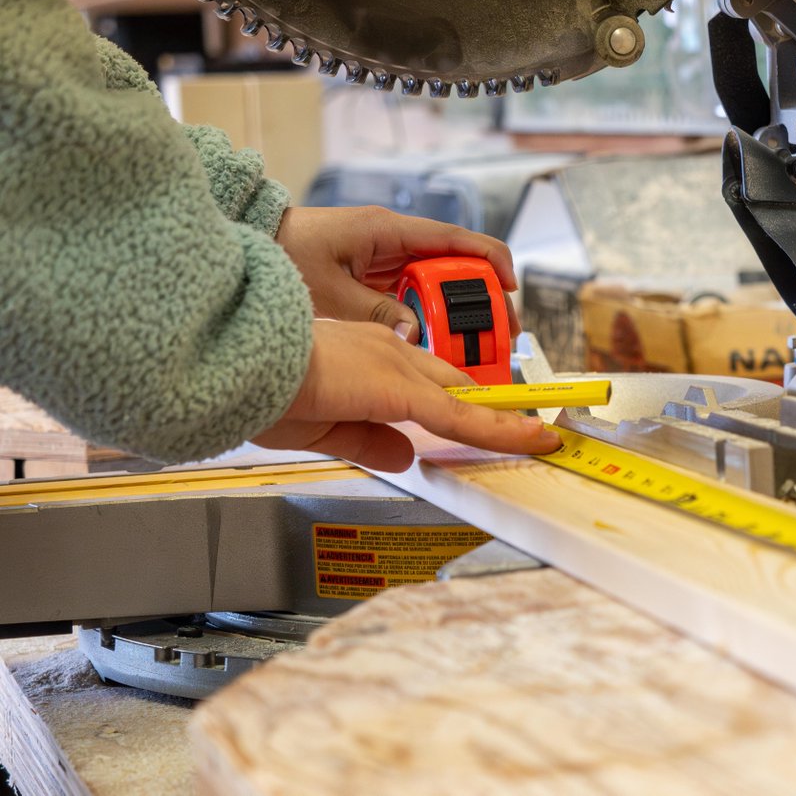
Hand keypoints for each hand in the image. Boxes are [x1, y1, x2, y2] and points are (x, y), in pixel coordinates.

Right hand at [252, 321, 559, 470]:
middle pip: (456, 385)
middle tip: (534, 425)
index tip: (491, 415)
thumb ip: (369, 440)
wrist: (238, 369)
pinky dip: (501, 429)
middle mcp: (391, 351)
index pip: (428, 381)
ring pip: (466, 399)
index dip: (462, 400)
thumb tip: (404, 455)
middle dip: (495, 407)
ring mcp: (398, 366)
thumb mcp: (321, 427)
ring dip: (507, 420)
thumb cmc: (262, 391)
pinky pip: (462, 416)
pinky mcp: (400, 389)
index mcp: (369, 356)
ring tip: (546, 437)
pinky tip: (531, 439)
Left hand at [275, 206, 520, 341]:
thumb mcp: (331, 293)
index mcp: (388, 231)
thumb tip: (417, 336)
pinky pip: (417, 295)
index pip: (455, 240)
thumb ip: (376, 314)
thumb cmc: (286, 255)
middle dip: (483, 299)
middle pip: (456, 266)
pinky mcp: (377, 275)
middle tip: (500, 335)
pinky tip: (442, 343)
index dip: (489, 261)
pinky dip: (433, 317)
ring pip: (440, 283)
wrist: (254, 242)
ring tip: (478, 347)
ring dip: (460, 313)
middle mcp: (395, 241)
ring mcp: (387, 258)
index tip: (511, 288)